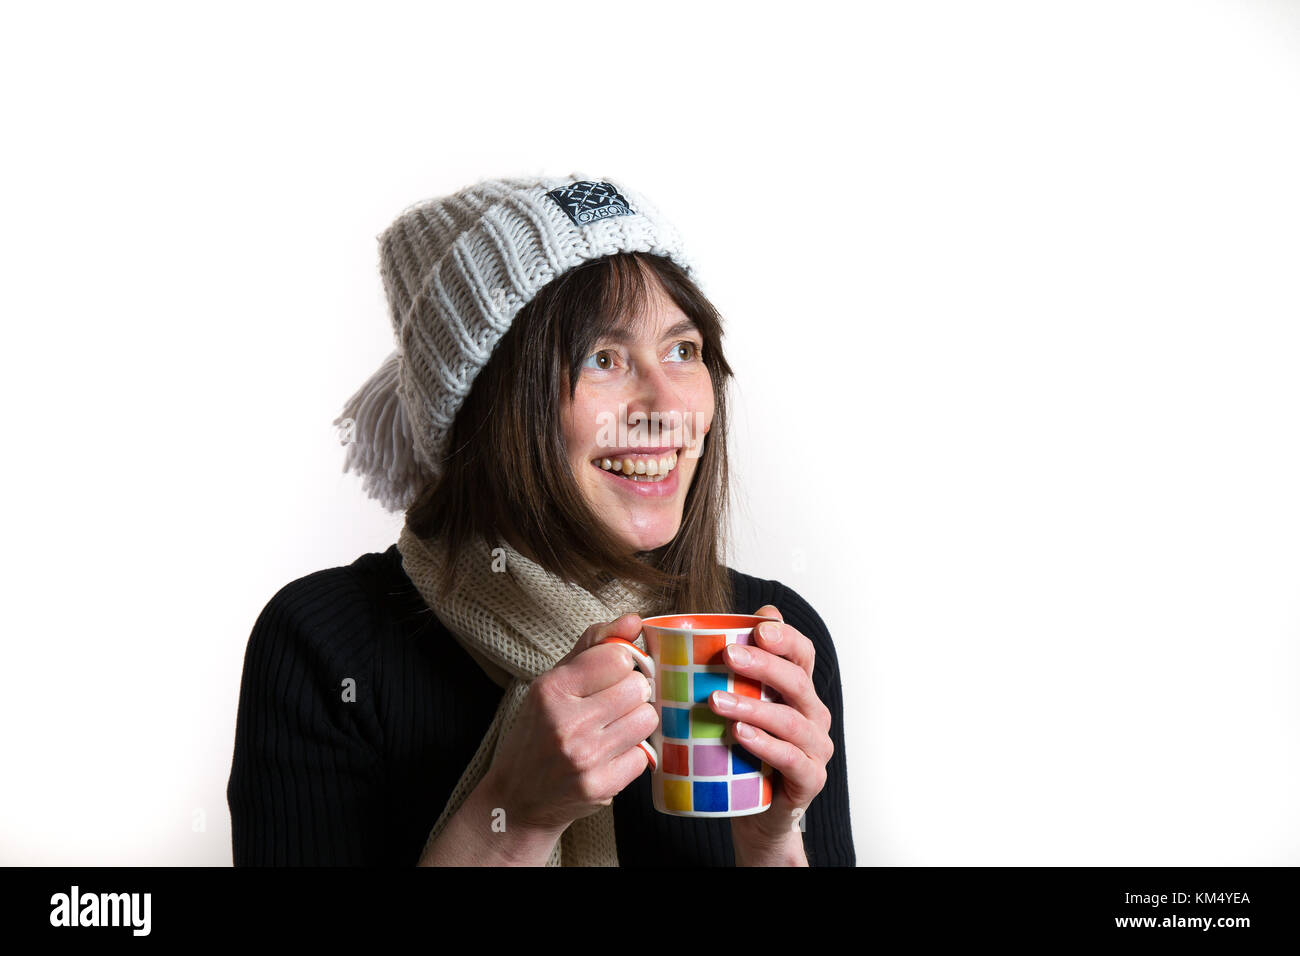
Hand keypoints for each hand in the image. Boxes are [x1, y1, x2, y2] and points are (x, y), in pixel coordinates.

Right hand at [480, 613, 657, 835]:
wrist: (516, 798)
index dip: (620, 664)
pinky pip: (644, 756)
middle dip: (631, 693)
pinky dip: (632, 754)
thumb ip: (593, 646)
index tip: (609, 676)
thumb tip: (634, 620)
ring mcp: (584, 757)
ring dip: (636, 723)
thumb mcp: (553, 682)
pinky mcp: (600, 787)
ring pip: (647, 719)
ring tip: (612, 729)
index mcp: (552, 689)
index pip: (618, 657)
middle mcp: (566, 722)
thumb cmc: (537, 732)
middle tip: (611, 706)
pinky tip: (609, 756)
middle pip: (638, 687)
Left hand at [708, 605, 832, 863]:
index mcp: (799, 691)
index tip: (758, 627)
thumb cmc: (743, 756)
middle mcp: (814, 715)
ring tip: (716, 700)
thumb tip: (703, 633)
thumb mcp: (734, 711)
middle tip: (727, 656)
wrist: (756, 816)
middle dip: (763, 665)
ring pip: (791, 720)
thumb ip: (728, 676)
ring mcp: (816, 748)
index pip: (802, 653)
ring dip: (753, 707)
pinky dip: (766, 744)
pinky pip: (792, 758)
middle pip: (797, 681)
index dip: (785, 637)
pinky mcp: (810, 779)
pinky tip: (739, 735)